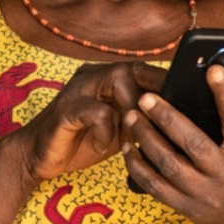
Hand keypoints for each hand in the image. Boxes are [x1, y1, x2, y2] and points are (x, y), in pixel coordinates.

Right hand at [16, 61, 163, 183]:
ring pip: (117, 79)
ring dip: (132, 108)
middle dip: (152, 93)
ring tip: (130, 132)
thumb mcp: (118, 129)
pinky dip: (107, 130)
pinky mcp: (66, 108)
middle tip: (159, 121)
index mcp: (106, 79)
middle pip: (133, 68)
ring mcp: (78, 89)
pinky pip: (98, 111)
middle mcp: (93, 76)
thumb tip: (176, 119)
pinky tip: (103, 146)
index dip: (164, 83)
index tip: (184, 103)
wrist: (38, 156)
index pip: (142, 70)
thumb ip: (140, 118)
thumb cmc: (80, 142)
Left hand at [123, 65, 223, 223]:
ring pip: (169, 165)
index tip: (213, 70)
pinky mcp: (186, 207)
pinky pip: (155, 187)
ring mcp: (205, 195)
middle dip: (168, 118)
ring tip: (131, 116)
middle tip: (147, 97)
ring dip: (146, 139)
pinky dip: (138, 167)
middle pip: (194, 144)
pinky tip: (127, 147)